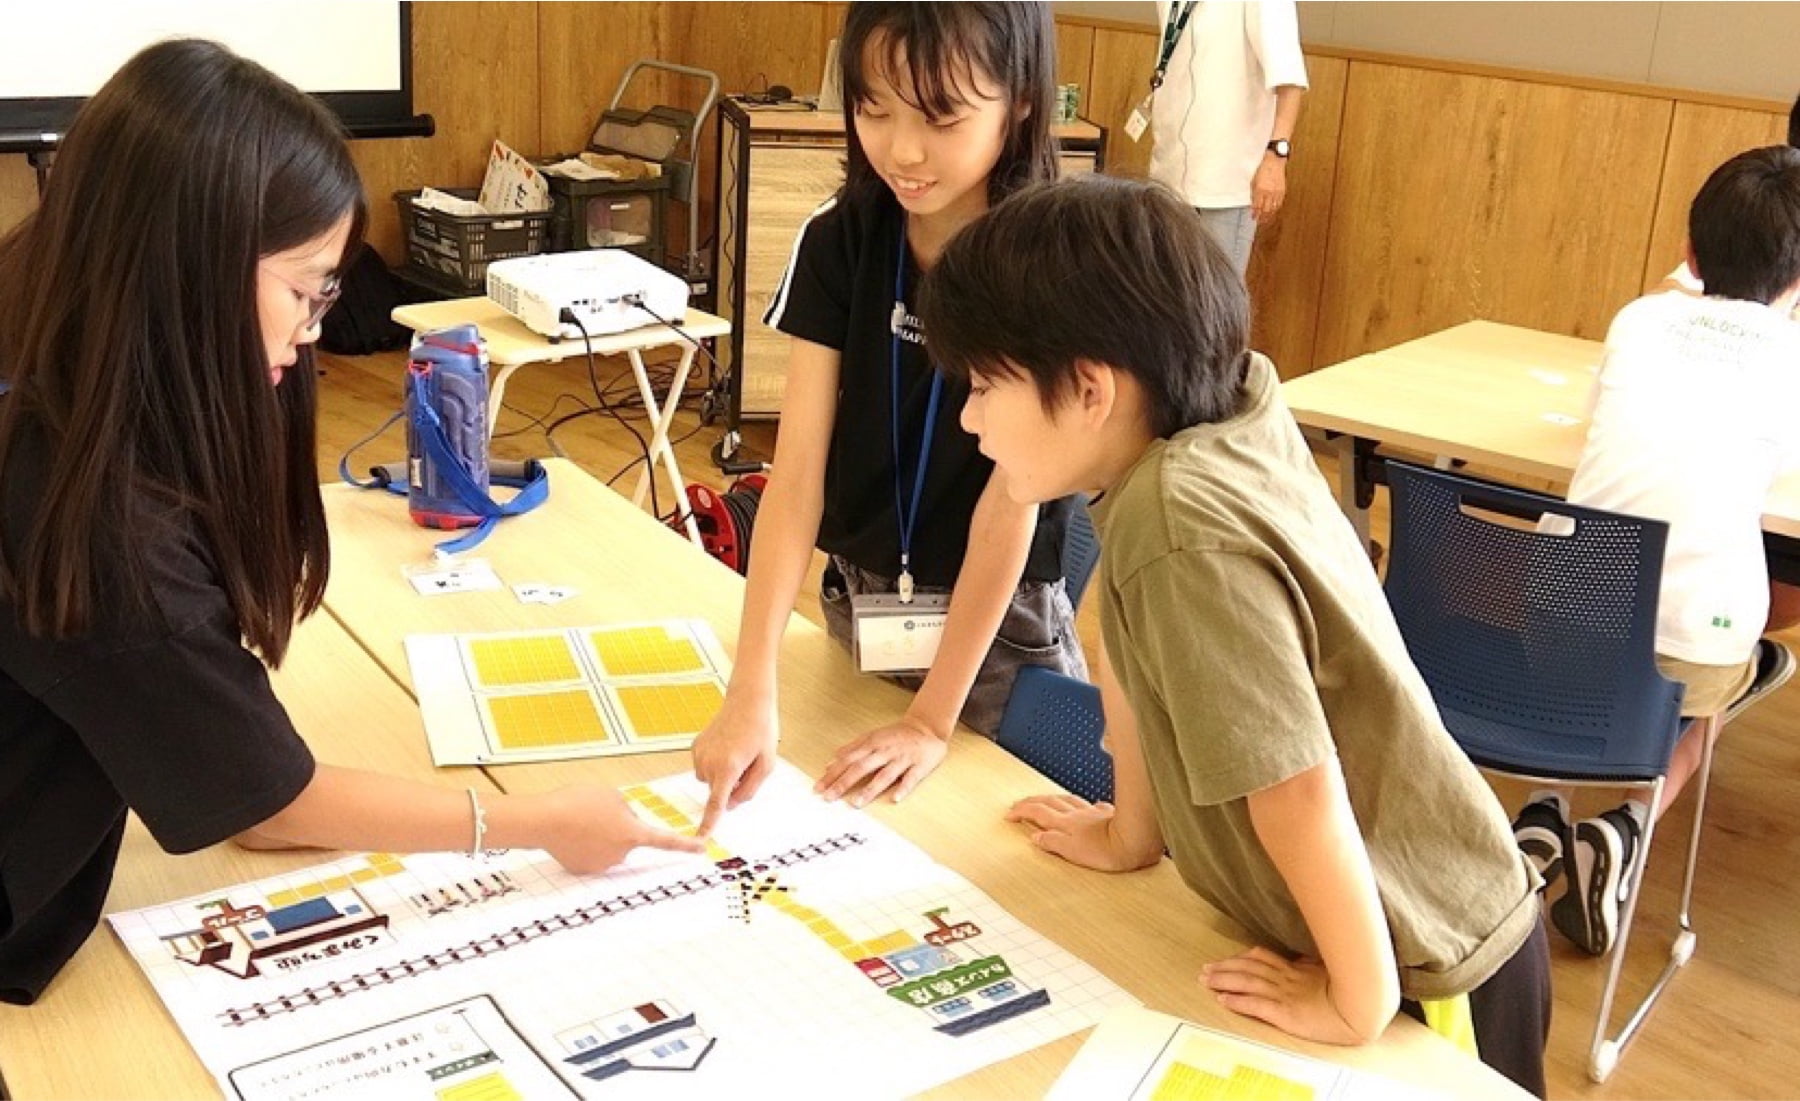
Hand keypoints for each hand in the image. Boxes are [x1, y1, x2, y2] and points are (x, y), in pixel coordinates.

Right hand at [537, 785, 704, 874]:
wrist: (544, 820)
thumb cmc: (578, 802)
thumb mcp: (611, 795)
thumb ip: (626, 809)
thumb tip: (625, 822)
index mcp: (633, 833)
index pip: (665, 841)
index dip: (685, 845)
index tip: (701, 849)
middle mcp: (621, 854)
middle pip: (628, 837)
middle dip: (619, 825)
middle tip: (597, 811)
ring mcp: (602, 865)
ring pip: (609, 845)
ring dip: (600, 833)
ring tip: (580, 820)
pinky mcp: (584, 869)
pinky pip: (592, 853)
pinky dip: (585, 844)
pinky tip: (572, 833)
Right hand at [693, 693, 780, 836]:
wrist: (747, 701)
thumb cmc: (761, 731)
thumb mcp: (766, 764)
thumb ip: (750, 790)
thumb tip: (733, 805)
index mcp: (728, 769)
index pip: (716, 804)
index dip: (708, 824)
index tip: (699, 839)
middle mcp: (709, 763)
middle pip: (719, 792)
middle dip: (732, 786)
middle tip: (748, 763)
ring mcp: (699, 754)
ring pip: (710, 780)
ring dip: (723, 774)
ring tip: (738, 751)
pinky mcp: (695, 746)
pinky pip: (704, 767)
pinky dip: (715, 763)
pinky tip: (727, 745)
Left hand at [814, 715, 948, 806]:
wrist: (927, 727)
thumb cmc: (896, 735)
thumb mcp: (872, 736)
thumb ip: (851, 749)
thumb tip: (831, 762)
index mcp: (872, 744)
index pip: (848, 760)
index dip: (832, 774)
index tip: (819, 787)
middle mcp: (885, 751)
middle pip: (862, 767)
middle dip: (844, 783)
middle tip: (829, 797)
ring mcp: (902, 758)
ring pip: (884, 775)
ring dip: (870, 789)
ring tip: (857, 802)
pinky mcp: (919, 765)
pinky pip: (910, 778)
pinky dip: (903, 788)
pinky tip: (895, 798)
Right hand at [1005, 793, 1154, 871]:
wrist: (1136, 841)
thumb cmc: (1108, 851)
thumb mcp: (1073, 852)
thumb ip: (1053, 842)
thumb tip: (1036, 837)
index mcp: (1066, 824)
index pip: (1038, 813)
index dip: (1022, 811)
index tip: (1009, 813)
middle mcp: (1077, 815)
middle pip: (1049, 802)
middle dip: (1032, 801)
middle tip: (1020, 803)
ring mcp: (1093, 813)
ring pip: (1067, 800)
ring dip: (1052, 798)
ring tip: (1044, 799)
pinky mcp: (1109, 814)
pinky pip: (1090, 805)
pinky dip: (1082, 804)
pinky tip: (1087, 806)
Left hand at [1202, 946, 1371, 1045]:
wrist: (1359, 1008)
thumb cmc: (1349, 992)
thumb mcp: (1328, 972)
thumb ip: (1312, 965)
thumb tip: (1303, 958)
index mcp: (1295, 970)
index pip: (1261, 958)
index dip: (1240, 957)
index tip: (1226, 958)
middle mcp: (1286, 979)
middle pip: (1247, 967)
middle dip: (1224, 967)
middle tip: (1204, 969)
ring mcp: (1284, 994)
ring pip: (1246, 982)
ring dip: (1223, 981)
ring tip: (1206, 981)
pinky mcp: (1285, 1012)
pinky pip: (1255, 1005)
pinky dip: (1237, 1001)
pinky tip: (1223, 1000)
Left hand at [1251, 155, 1287, 222]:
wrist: (1274, 162)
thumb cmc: (1262, 170)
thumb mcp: (1253, 182)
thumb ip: (1253, 194)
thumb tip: (1253, 204)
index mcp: (1260, 190)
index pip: (1257, 207)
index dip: (1255, 214)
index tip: (1253, 217)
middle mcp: (1269, 193)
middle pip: (1265, 210)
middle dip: (1262, 218)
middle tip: (1259, 222)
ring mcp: (1276, 192)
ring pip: (1273, 209)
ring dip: (1269, 216)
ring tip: (1266, 220)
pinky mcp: (1282, 191)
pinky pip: (1279, 204)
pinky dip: (1275, 209)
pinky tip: (1273, 212)